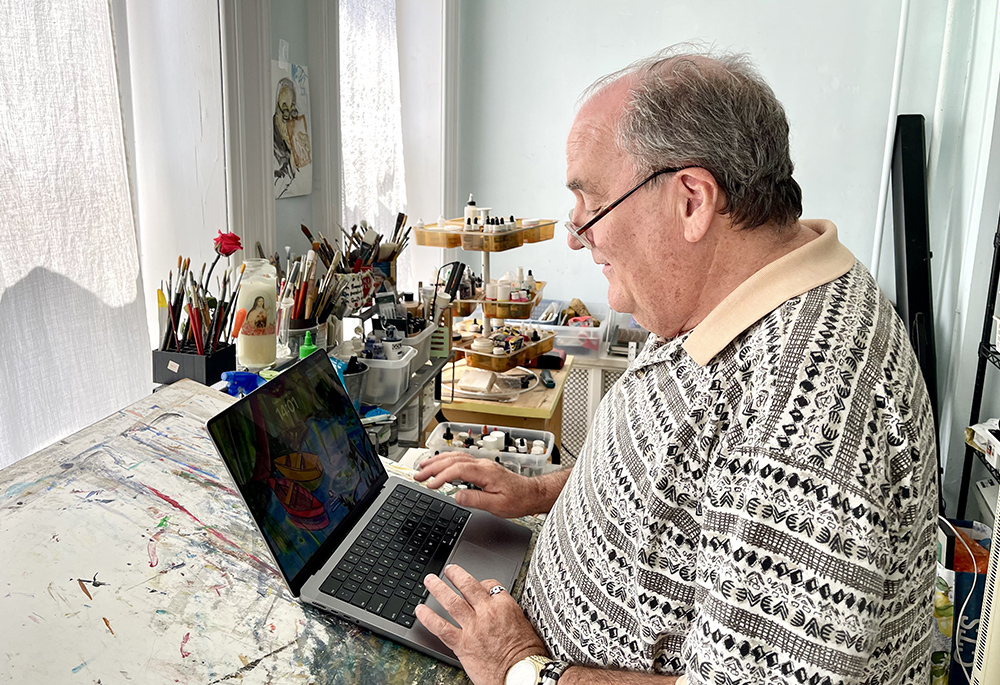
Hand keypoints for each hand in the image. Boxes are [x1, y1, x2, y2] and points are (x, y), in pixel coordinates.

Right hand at [414, 452, 540, 517]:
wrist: (531, 494)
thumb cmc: (517, 500)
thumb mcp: (497, 505)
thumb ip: (476, 499)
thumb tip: (457, 496)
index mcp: (485, 472)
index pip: (457, 469)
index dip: (441, 476)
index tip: (430, 485)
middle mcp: (482, 464)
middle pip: (452, 460)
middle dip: (433, 466)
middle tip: (418, 475)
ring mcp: (482, 464)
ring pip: (455, 456)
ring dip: (437, 461)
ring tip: (422, 467)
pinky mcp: (482, 467)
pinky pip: (460, 459)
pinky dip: (446, 460)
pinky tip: (439, 464)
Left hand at [416, 564, 546, 684]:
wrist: (522, 675)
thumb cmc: (527, 656)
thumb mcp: (524, 625)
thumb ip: (508, 615)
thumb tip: (500, 613)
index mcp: (505, 606)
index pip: (490, 585)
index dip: (482, 583)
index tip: (477, 584)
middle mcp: (487, 613)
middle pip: (467, 586)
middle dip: (455, 575)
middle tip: (448, 569)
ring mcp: (473, 627)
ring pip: (451, 602)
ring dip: (438, 588)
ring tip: (430, 580)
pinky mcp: (462, 645)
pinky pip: (441, 627)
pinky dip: (429, 617)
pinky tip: (420, 610)